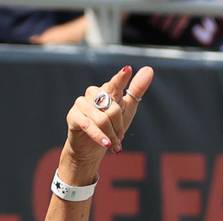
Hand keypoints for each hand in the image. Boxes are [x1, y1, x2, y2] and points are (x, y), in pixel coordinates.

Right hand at [59, 65, 154, 181]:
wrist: (92, 149)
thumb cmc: (110, 128)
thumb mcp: (127, 110)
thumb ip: (136, 90)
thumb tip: (149, 69)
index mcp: (107, 91)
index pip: (115, 84)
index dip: (121, 78)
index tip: (128, 70)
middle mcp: (93, 93)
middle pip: (113, 108)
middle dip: (119, 127)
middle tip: (119, 138)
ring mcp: (81, 103)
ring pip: (102, 119)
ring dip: (111, 135)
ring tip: (113, 145)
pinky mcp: (73, 116)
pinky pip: (88, 125)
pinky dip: (99, 136)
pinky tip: (107, 144)